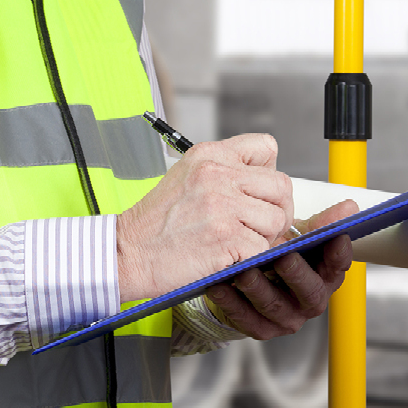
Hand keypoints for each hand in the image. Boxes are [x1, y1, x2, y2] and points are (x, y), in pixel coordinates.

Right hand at [117, 134, 293, 302]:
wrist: (127, 252)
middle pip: (280, 185)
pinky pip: (263, 248)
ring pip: (276, 219)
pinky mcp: (226, 237)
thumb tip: (266, 188)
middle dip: (276, 210)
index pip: (266, 147)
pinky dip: (250, 259)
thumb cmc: (154, 224)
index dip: (268, 173)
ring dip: (264, 237)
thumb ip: (224, 173)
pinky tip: (228, 258)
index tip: (257, 193)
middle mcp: (216, 174)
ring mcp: (222, 205)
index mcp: (208, 155)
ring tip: (238, 243)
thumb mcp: (186, 177)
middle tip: (260, 227)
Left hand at [204, 199, 357, 339]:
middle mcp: (311, 299)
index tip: (335, 239)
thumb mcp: (297, 237)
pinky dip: (231, 302)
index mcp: (325, 275)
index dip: (339, 255)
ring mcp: (287, 317)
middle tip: (283, 256)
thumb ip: (319, 224)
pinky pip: (246, 319)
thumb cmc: (278, 255)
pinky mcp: (262, 328)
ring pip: (275, 306)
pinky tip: (218, 286)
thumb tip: (349, 208)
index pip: (339, 266)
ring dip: (258, 288)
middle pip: (310, 292)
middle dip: (297, 273)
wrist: (248, 281)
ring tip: (243, 271)